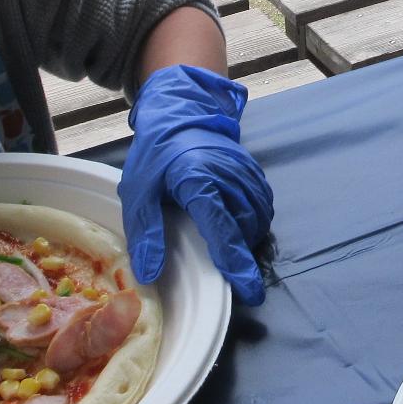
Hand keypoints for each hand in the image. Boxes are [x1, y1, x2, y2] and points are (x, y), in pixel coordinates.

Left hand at [121, 64, 273, 303]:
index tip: (250, 290)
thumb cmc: (156, 154)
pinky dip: (255, 220)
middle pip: (245, 227)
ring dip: (248, 237)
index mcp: (199, 181)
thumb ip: (145, 234)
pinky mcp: (254, 170)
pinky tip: (239, 225)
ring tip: (231, 246)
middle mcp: (229, 177)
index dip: (236, 262)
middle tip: (232, 271)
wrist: (181, 113)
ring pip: (259, 217)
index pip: (223, 230)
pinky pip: (264, 204)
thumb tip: (149, 273)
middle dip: (241, 252)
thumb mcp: (139, 194)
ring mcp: (246, 172)